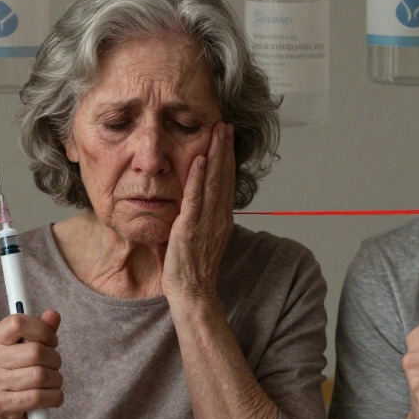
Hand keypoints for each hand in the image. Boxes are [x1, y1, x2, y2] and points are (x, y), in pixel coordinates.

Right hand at [0, 310, 63, 418]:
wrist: (5, 418)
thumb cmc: (19, 378)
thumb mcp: (28, 351)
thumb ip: (41, 331)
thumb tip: (53, 315)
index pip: (18, 322)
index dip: (42, 330)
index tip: (51, 341)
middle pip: (35, 351)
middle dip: (54, 359)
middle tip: (54, 366)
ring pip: (40, 375)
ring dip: (56, 380)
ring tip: (52, 383)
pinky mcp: (0, 404)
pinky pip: (38, 397)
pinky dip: (54, 397)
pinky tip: (52, 397)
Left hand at [161, 122, 234, 306]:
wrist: (193, 293)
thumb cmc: (193, 271)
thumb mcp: (200, 239)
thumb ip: (199, 219)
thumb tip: (193, 205)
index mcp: (221, 219)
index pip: (226, 182)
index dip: (227, 159)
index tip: (226, 138)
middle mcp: (219, 217)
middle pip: (224, 176)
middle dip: (224, 149)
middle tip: (225, 125)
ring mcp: (207, 222)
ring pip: (214, 181)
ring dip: (215, 154)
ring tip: (217, 131)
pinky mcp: (191, 227)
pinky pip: (196, 198)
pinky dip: (198, 177)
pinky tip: (199, 159)